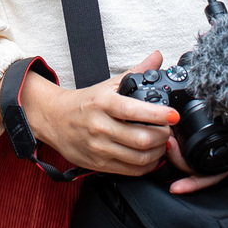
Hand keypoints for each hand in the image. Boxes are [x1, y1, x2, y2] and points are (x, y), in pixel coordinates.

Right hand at [21, 51, 173, 176]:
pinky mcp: (99, 164)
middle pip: (141, 138)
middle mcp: (100, 126)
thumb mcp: (108, 85)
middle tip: (169, 129)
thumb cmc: (84, 103)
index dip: (158, 114)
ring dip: (158, 151)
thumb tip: (157, 57)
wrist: (54, 120)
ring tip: (162, 142)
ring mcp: (99, 148)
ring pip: (139, 157)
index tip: (173, 114)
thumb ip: (136, 71)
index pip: (134, 110)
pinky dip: (147, 165)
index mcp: (104, 103)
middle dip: (163, 135)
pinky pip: (131, 170)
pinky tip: (151, 155)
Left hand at [164, 105, 227, 193]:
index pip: (210, 176)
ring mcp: (213, 147)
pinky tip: (168, 136)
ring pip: (189, 157)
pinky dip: (179, 143)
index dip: (193, 183)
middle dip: (177, 160)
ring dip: (174, 152)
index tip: (176, 187)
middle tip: (167, 144)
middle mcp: (220, 156)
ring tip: (164, 140)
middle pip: (193, 168)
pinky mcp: (208, 135)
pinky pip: (191, 142)